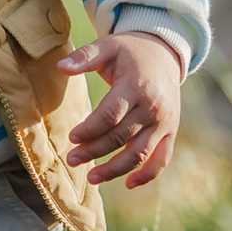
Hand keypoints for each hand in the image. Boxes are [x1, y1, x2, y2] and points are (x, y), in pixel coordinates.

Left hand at [59, 33, 185, 189]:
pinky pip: (161, 159)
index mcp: (136, 86)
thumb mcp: (108, 46)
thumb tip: (60, 67)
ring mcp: (164, 122)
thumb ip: (85, 57)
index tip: (72, 137)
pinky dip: (147, 175)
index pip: (111, 115)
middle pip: (121, 137)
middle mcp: (153, 107)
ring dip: (115, 169)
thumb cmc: (130, 52)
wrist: (165, 54)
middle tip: (72, 159)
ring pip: (139, 153)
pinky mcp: (171, 131)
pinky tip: (127, 184)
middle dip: (94, 151)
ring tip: (91, 177)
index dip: (90, 129)